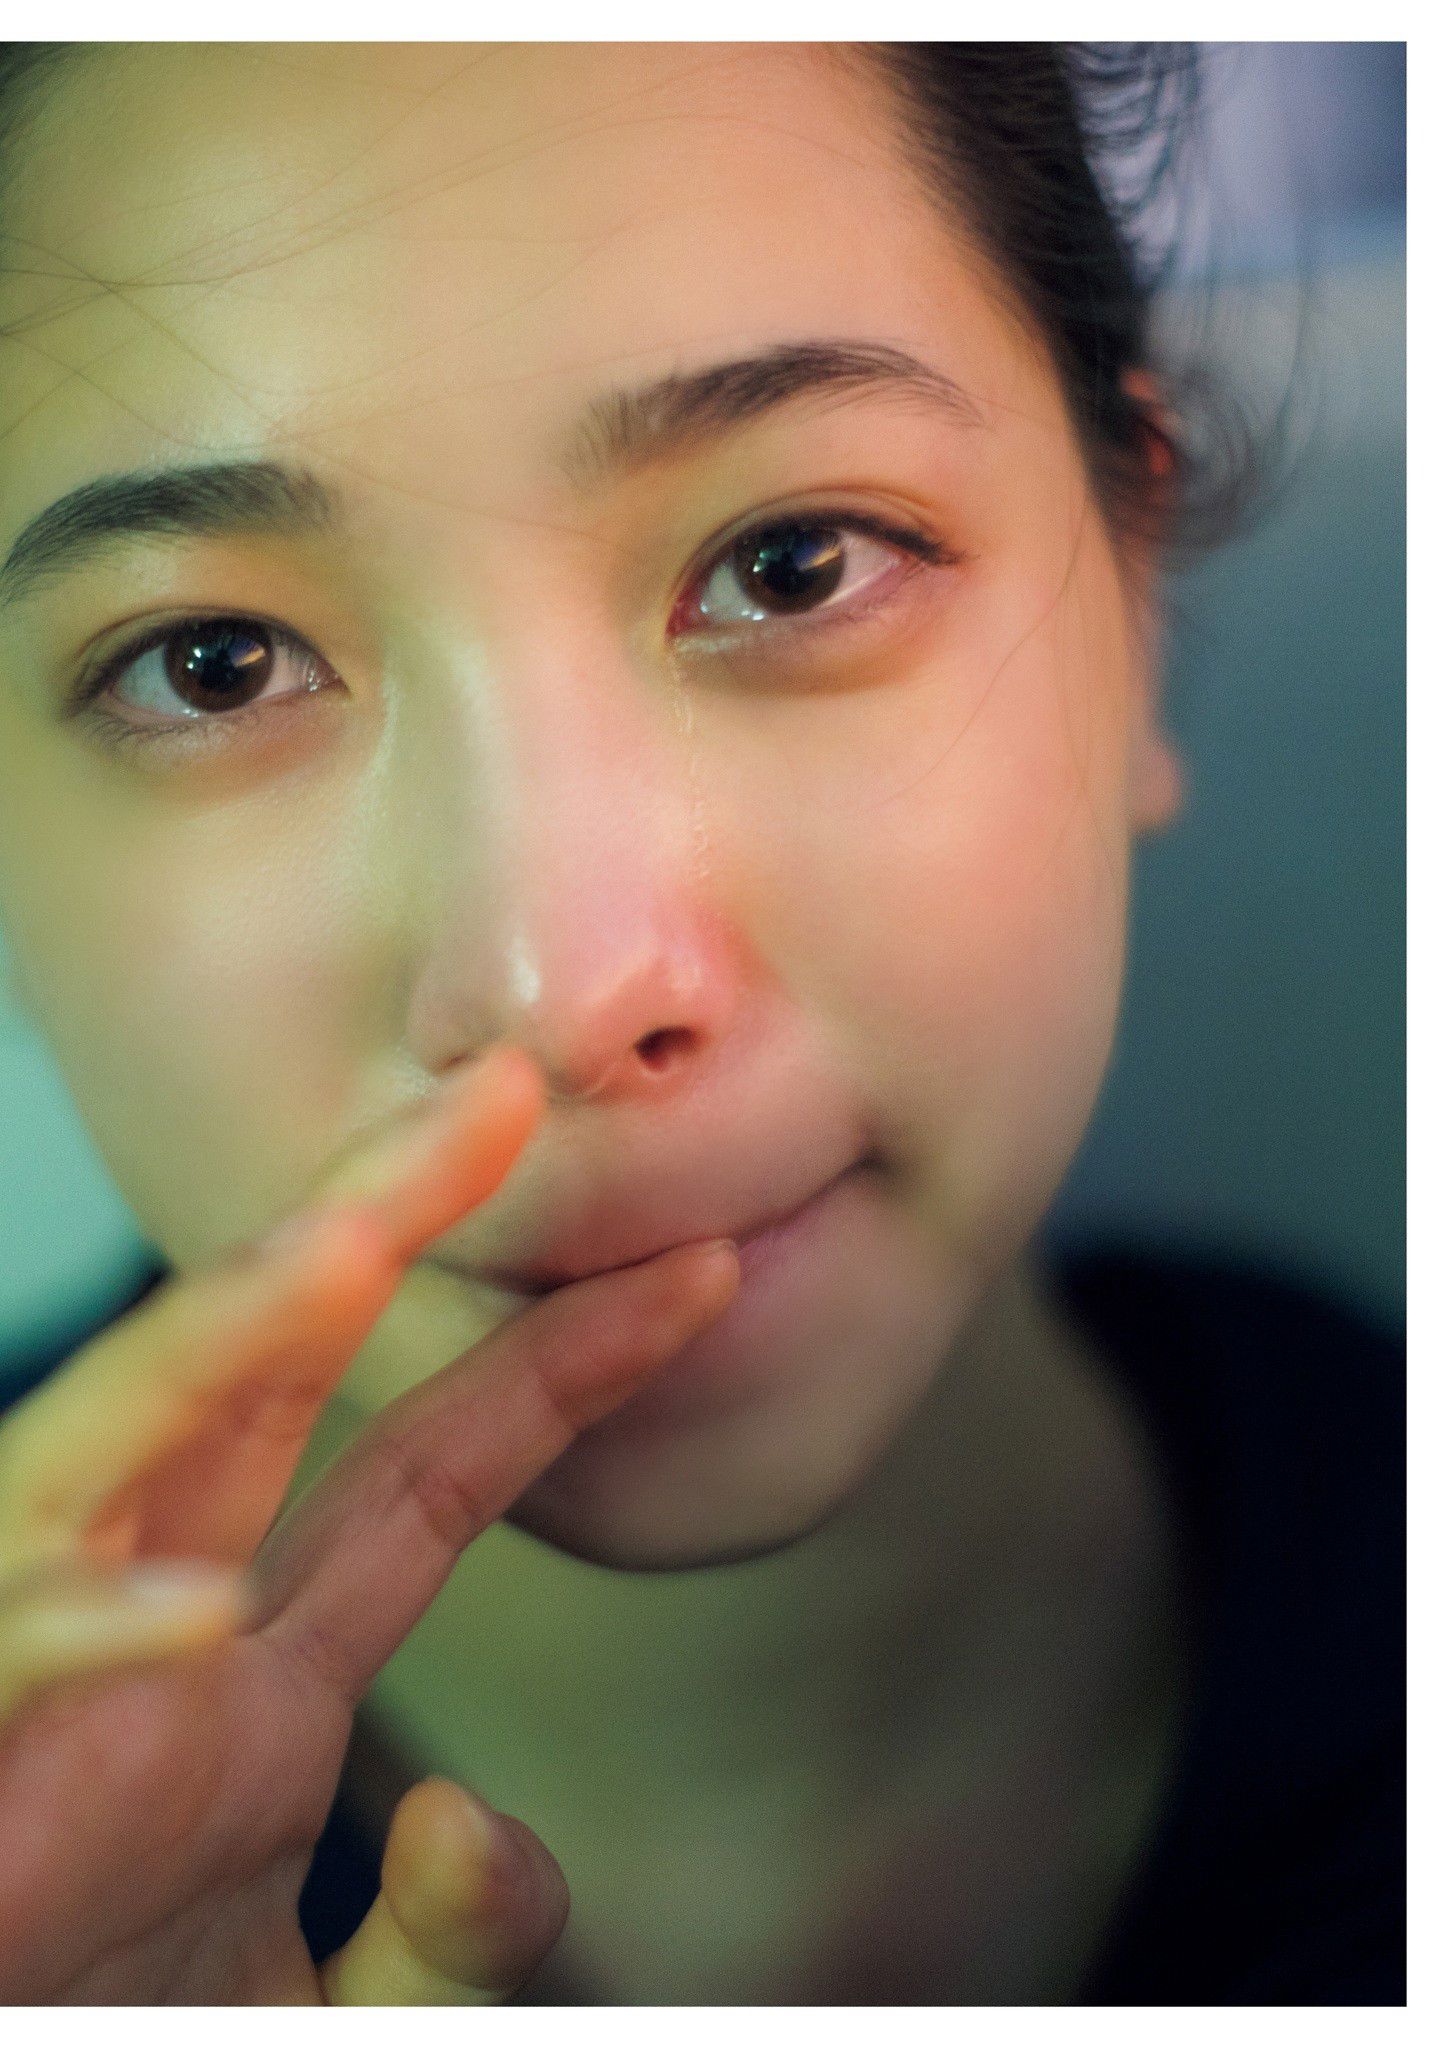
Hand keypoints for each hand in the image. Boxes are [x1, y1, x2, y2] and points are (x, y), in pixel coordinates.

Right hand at [0, 1046, 739, 2002]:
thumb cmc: (113, 2039)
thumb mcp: (333, 2018)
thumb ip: (443, 1944)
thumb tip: (474, 1830)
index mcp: (252, 1685)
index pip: (424, 1476)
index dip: (555, 1368)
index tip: (699, 1275)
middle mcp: (148, 1634)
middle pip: (260, 1374)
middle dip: (371, 1214)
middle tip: (503, 1092)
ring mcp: (32, 1675)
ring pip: (100, 1448)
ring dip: (211, 1346)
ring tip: (343, 1250)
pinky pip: (1, 1657)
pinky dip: (78, 1631)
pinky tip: (197, 1624)